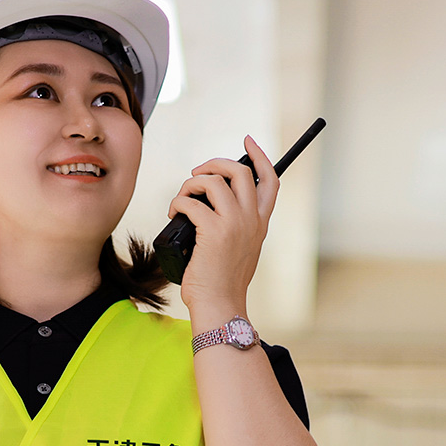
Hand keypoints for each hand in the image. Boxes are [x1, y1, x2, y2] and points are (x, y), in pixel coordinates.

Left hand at [168, 135, 278, 317]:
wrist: (220, 304)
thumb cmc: (223, 282)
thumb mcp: (241, 249)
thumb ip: (237, 226)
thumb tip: (210, 203)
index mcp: (261, 223)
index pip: (270, 180)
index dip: (259, 156)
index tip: (248, 141)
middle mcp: (252, 220)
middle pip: (240, 171)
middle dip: (215, 163)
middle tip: (199, 174)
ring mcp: (234, 224)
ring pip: (214, 181)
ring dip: (192, 183)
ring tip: (182, 198)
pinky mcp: (213, 231)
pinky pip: (191, 202)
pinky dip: (178, 202)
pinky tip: (174, 214)